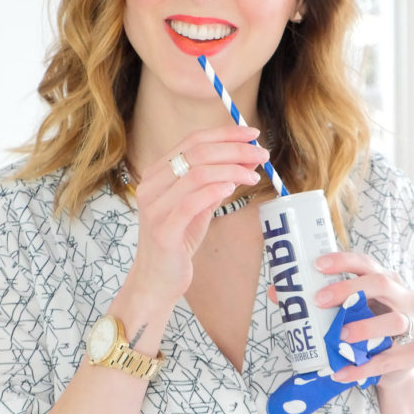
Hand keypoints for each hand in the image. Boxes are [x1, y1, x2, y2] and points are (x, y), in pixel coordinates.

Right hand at [123, 125, 268, 307]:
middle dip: (235, 149)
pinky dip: (215, 191)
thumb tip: (248, 158)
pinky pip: (190, 203)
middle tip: (261, 155)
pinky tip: (232, 189)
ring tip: (253, 176)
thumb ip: (217, 181)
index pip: (193, 140)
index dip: (226, 133)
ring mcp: (154, 208)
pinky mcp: (163, 231)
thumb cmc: (178, 239)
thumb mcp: (199, 205)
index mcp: (157, 173)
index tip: (253, 134)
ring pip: (196, 174)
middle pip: (197, 153)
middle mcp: (151, 185)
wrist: (156, 279)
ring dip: (232, 170)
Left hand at [311, 251, 413, 390]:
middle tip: (319, 301)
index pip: (366, 263)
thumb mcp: (345, 313)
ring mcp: (413, 325)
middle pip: (382, 283)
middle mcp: (403, 297)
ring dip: (364, 328)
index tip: (316, 265)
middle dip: (349, 289)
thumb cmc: (365, 328)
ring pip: (394, 321)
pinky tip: (342, 372)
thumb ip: (317, 302)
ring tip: (339, 337)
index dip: (342, 261)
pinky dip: (365, 367)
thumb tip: (276, 291)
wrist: (393, 366)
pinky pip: (391, 359)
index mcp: (385, 281)